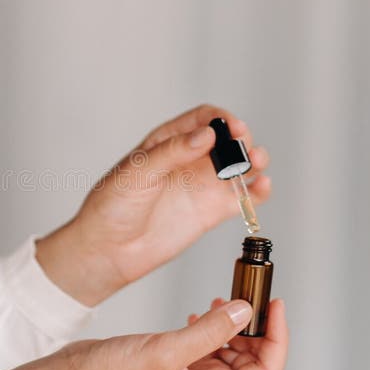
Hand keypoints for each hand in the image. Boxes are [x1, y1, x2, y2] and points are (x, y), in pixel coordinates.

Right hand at [0, 298, 287, 369]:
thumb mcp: (165, 351)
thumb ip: (209, 332)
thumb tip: (246, 310)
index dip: (277, 338)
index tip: (275, 305)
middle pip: (253, 359)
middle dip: (258, 326)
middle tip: (252, 291)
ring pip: (230, 349)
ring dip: (234, 322)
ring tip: (227, 296)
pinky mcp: (174, 362)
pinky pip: (207, 343)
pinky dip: (211, 324)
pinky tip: (199, 310)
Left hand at [35, 103, 270, 304]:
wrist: (107, 250)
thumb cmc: (111, 207)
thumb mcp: (137, 172)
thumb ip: (172, 152)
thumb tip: (206, 135)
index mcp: (168, 141)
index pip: (202, 119)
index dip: (221, 119)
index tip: (232, 127)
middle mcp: (189, 160)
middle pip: (227, 140)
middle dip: (241, 140)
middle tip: (245, 148)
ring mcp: (201, 185)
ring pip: (239, 166)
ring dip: (254, 161)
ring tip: (257, 163)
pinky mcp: (211, 212)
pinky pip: (241, 198)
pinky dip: (257, 192)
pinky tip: (262, 187)